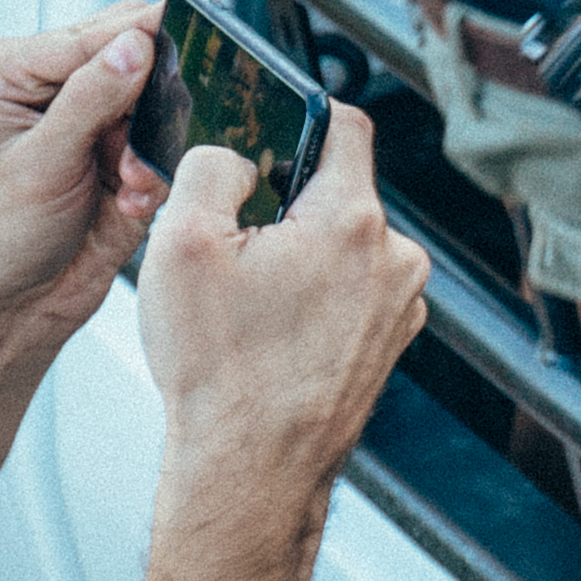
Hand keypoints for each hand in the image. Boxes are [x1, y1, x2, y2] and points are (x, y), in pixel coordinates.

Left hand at [0, 5, 163, 354]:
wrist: (7, 306)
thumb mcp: (40, 166)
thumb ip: (90, 100)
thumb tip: (134, 44)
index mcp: (3, 72)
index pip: (89, 34)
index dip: (141, 39)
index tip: (193, 31)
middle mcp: (42, 87)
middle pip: (128, 56)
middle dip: (148, 102)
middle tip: (143, 143)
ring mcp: (81, 119)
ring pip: (154, 100)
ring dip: (153, 143)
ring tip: (131, 182)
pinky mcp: (113, 151)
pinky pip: (161, 141)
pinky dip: (156, 170)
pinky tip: (130, 197)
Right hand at [135, 106, 429, 513]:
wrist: (252, 467)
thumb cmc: (221, 373)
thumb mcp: (180, 245)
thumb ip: (210, 170)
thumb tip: (234, 155)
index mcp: (352, 221)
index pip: (342, 124)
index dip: (298, 113)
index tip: (270, 124)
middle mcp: (395, 258)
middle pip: (336, 191)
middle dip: (283, 205)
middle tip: (234, 245)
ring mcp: (400, 302)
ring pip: (342, 244)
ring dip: (297, 255)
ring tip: (249, 301)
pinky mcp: (390, 337)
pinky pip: (351, 288)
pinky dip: (313, 295)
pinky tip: (271, 330)